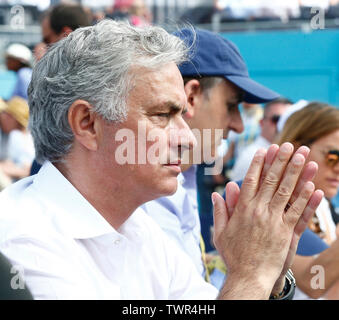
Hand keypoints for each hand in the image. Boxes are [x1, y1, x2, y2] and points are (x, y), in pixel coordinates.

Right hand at [212, 143, 322, 298]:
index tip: (265, 150)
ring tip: (303, 156)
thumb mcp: (220, 232)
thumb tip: (216, 194)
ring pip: (286, 191)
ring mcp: (273, 221)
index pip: (251, 180)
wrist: (248, 276)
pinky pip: (298, 212)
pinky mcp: (286, 232)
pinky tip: (312, 185)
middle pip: (271, 180)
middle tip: (288, 145)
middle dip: (280, 161)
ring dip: (295, 172)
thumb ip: (220, 211)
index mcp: (242, 209)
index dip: (258, 164)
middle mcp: (258, 211)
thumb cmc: (233, 255)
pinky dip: (306, 198)